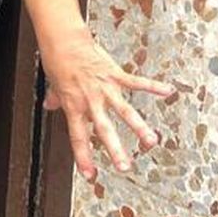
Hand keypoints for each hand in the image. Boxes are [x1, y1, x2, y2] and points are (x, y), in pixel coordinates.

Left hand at [39, 27, 175, 180]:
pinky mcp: (115, 75)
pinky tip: (168, 91)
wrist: (64, 41)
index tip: (91, 174)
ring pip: (124, 111)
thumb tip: (49, 106)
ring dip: (138, 127)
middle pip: (103, 130)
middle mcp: (90, 101)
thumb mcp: (53, 84)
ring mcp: (105, 89)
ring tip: (151, 141)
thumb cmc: (58, 62)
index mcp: (74, 107)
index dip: (83, 156)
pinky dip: (152, 86)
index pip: (78, 137)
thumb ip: (55, 98)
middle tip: (125, 166)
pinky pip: (136, 82)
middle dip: (115, 149)